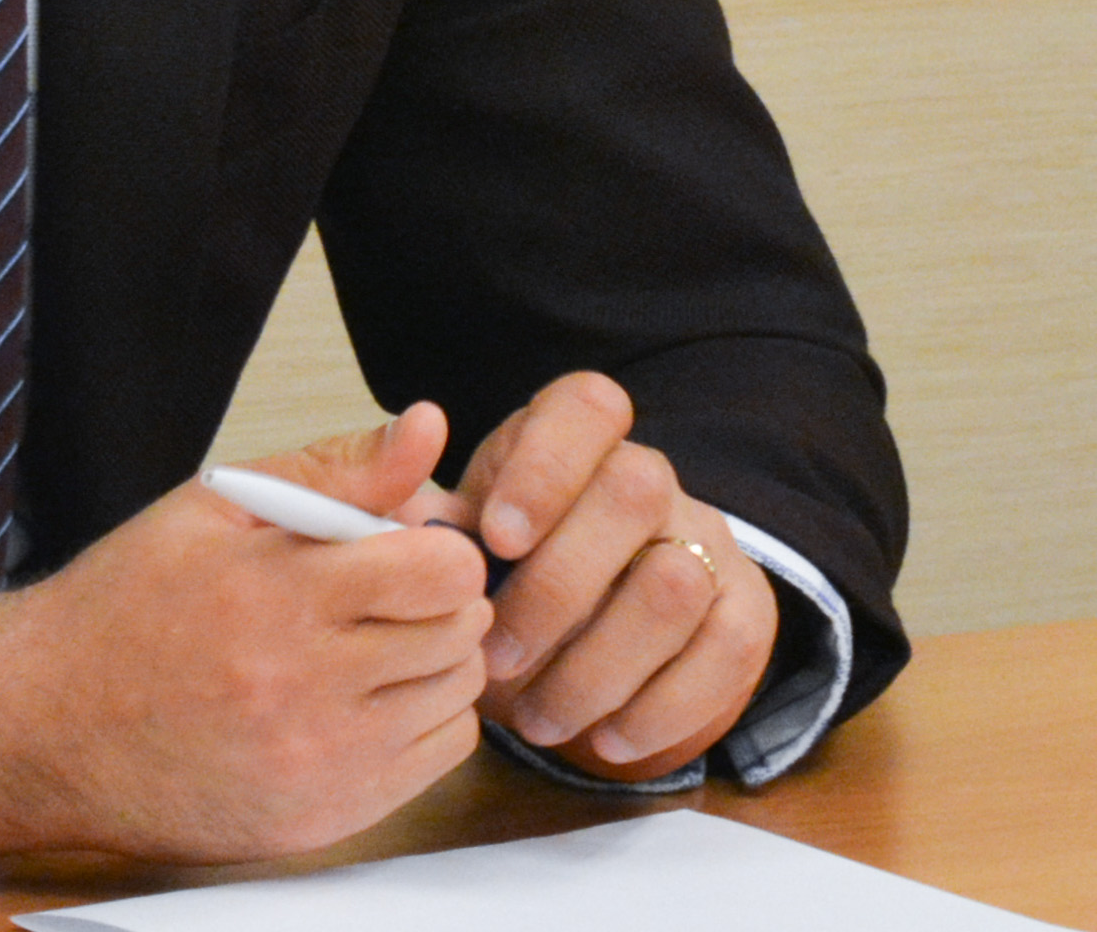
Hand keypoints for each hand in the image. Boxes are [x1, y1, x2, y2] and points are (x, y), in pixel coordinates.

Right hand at [0, 402, 489, 863]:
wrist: (49, 724)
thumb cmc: (127, 602)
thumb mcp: (216, 505)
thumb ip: (334, 469)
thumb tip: (426, 425)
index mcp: (280, 594)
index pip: (441, 571)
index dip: (438, 545)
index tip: (408, 542)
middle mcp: (308, 688)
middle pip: (460, 634)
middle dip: (440, 598)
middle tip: (389, 588)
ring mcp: (320, 764)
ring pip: (458, 698)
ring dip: (434, 660)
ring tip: (371, 641)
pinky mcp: (324, 821)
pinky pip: (435, 763)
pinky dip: (419, 721)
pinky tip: (364, 697)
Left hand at [454, 371, 778, 778]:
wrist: (592, 614)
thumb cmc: (506, 561)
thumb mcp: (459, 524)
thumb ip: (424, 513)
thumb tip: (402, 519)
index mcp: (576, 433)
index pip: (585, 408)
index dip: (544, 465)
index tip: (493, 537)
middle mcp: (651, 475)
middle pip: (631, 494)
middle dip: (556, 587)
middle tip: (494, 655)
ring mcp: (708, 541)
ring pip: (673, 586)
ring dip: (596, 666)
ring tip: (534, 717)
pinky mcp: (745, 614)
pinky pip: (723, 656)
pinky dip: (659, 709)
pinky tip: (602, 739)